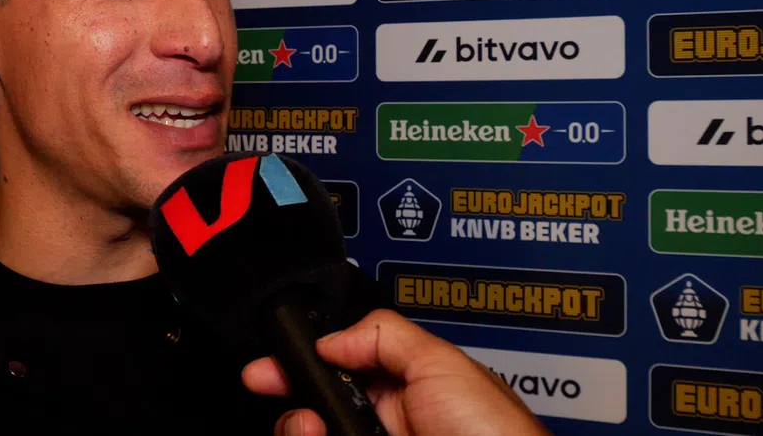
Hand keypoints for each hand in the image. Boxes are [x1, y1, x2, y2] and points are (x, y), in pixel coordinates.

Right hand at [242, 309, 549, 435]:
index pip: (337, 372)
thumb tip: (330, 338)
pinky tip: (314, 434)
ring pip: (309, 434)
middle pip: (313, 408)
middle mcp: (384, 429)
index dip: (299, 365)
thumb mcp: (443, 363)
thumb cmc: (496, 435)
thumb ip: (385, 335)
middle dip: (291, 396)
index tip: (267, 366)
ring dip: (297, 426)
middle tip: (273, 388)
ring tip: (309, 427)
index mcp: (404, 392)